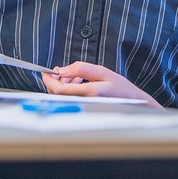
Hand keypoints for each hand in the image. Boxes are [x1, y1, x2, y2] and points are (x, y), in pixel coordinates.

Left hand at [41, 61, 161, 108]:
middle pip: (58, 94)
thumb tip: (62, 70)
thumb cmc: (120, 88)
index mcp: (91, 92)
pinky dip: (69, 90)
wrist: (132, 103)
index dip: (49, 81)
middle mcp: (85, 102)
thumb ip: (81, 69)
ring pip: (63, 97)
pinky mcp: (83, 109)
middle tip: (59, 69)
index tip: (45, 72)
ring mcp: (84, 108)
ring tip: (72, 75)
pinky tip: (76, 82)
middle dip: (55, 80)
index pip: (59, 90)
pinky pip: (70, 100)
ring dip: (62, 85)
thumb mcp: (103, 71)